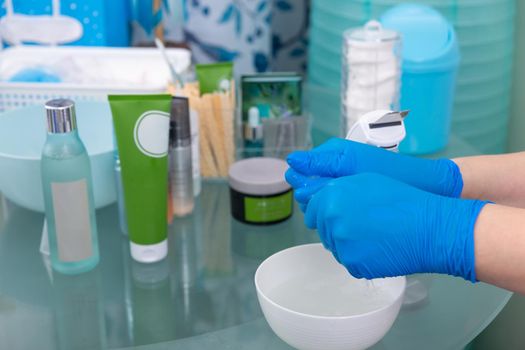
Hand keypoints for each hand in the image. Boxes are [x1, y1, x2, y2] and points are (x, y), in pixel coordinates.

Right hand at [286, 138, 463, 205]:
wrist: (427, 186)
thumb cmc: (392, 172)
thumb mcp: (350, 166)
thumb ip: (320, 164)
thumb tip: (291, 162)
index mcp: (334, 153)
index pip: (303, 170)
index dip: (305, 187)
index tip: (314, 199)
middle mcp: (338, 165)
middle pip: (312, 185)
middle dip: (317, 200)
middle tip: (330, 209)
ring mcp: (349, 180)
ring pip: (324, 197)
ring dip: (328, 208)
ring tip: (341, 214)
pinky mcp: (359, 192)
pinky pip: (339, 202)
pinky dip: (340, 211)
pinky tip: (348, 218)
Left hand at [304, 173, 487, 280]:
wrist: (427, 227)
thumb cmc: (401, 200)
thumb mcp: (365, 180)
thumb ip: (337, 190)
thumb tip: (321, 200)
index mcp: (332, 197)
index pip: (312, 211)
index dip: (322, 213)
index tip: (334, 216)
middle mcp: (331, 221)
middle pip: (324, 230)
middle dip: (337, 228)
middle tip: (363, 226)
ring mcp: (341, 244)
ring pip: (336, 247)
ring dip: (348, 243)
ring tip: (374, 236)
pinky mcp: (353, 264)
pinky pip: (350, 262)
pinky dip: (361, 258)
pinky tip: (378, 248)